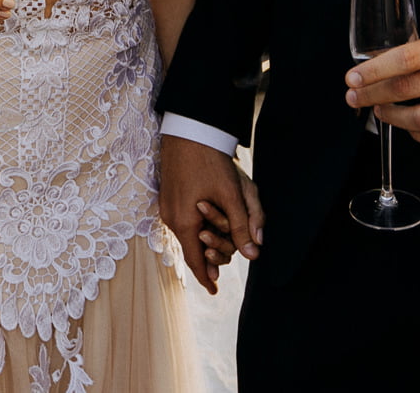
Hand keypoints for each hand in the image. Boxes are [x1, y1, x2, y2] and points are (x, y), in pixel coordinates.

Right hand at [159, 135, 259, 293]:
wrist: (189, 129)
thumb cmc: (211, 160)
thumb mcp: (232, 195)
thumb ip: (242, 226)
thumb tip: (253, 254)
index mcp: (185, 221)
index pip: (195, 260)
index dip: (206, 277)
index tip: (214, 291)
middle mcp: (171, 217)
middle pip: (190, 247)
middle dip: (207, 258)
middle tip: (218, 272)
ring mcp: (166, 205)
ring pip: (187, 233)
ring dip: (202, 240)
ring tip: (215, 249)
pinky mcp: (168, 194)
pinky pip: (182, 220)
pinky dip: (195, 226)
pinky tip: (205, 223)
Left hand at [345, 27, 419, 149]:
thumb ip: (419, 54)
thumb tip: (376, 70)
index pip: (402, 60)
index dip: (372, 72)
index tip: (352, 78)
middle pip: (404, 90)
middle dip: (372, 95)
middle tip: (354, 97)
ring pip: (419, 120)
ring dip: (392, 118)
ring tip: (381, 111)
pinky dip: (419, 136)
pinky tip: (410, 128)